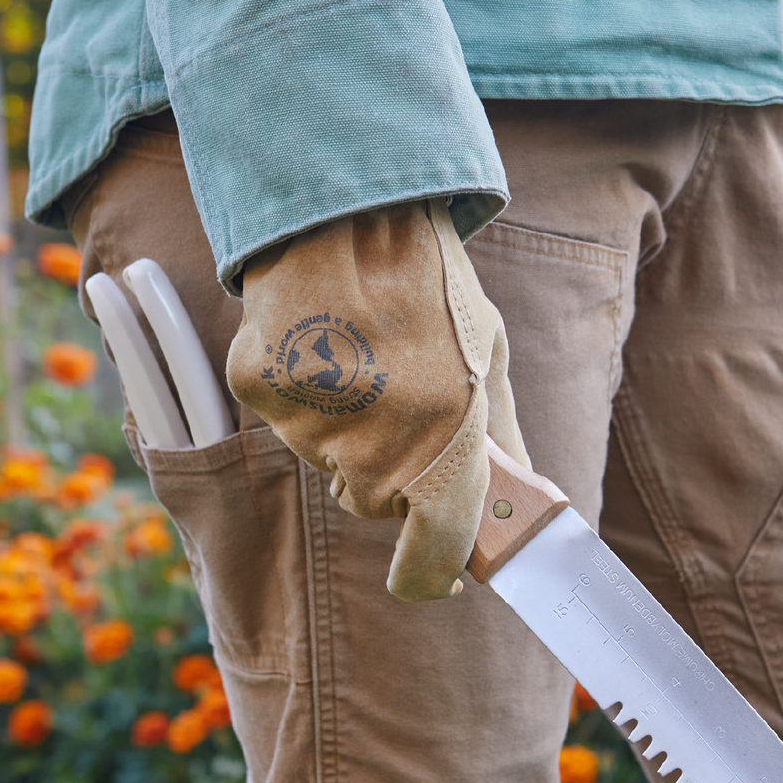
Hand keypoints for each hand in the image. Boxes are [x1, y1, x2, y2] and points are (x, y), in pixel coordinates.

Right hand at [227, 200, 527, 601]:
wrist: (350, 206)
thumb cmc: (432, 283)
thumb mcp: (489, 353)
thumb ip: (499, 435)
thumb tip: (522, 494)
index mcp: (446, 438)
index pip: (437, 547)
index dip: (431, 571)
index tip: (432, 576)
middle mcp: (376, 442)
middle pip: (374, 501)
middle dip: (388, 471)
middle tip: (398, 401)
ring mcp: (311, 421)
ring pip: (327, 460)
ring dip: (345, 427)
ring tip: (361, 354)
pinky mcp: (261, 392)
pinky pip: (285, 420)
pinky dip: (300, 394)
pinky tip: (320, 339)